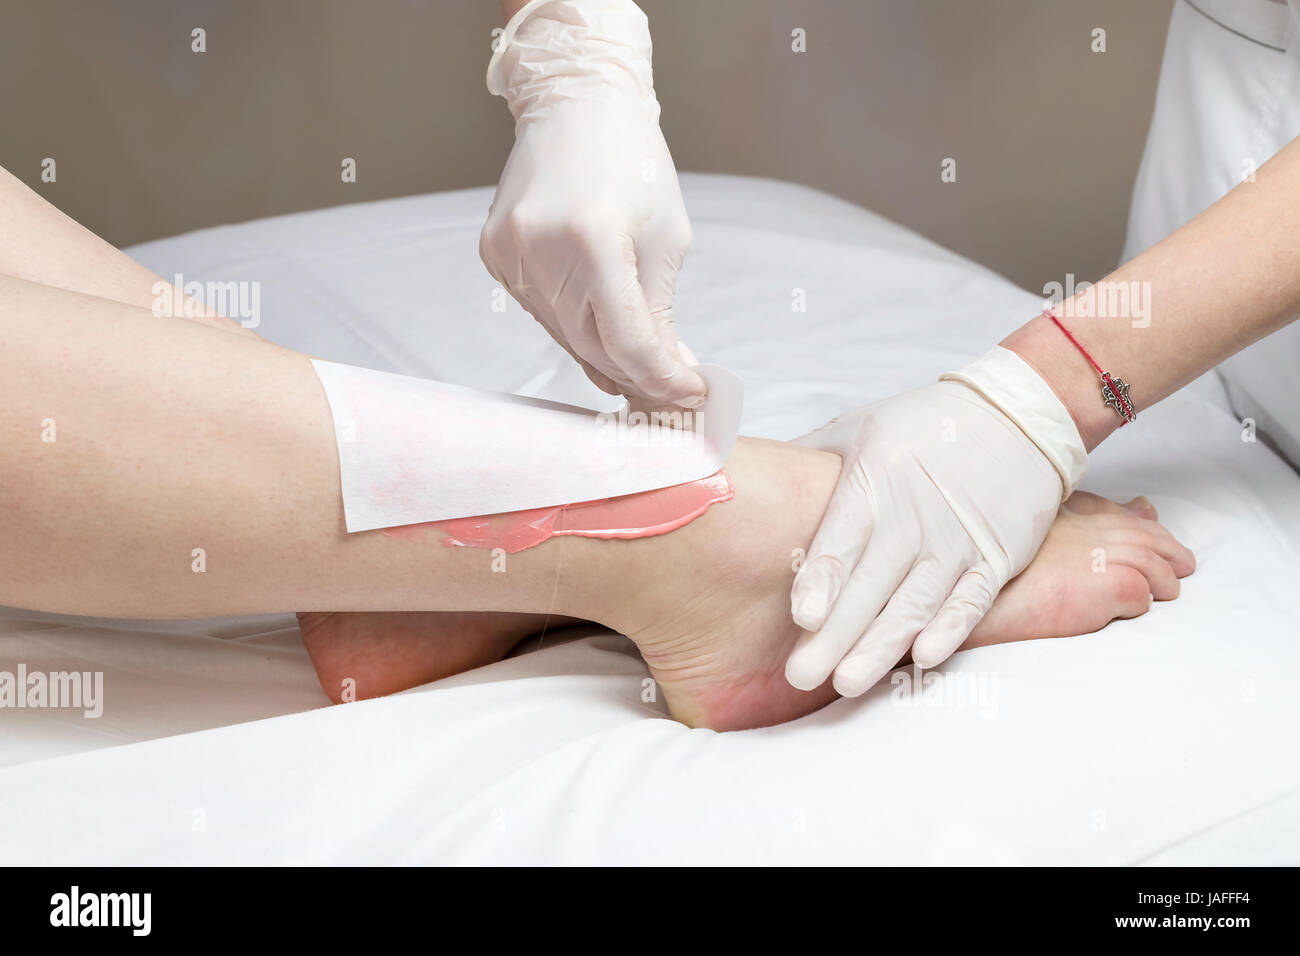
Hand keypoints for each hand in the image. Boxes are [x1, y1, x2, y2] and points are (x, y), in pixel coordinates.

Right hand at [481, 0, 705, 407]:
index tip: (691, 392)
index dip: (663, 378)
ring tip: (638, 356)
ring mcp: (510, 253)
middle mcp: (542, 249)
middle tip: (669, 388)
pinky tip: (594, 314)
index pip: (628, 342)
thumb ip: (662, 312)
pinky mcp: (495, 254)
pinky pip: (540, 312)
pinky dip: (572, 324)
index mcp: (593, 239)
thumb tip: (669, 373)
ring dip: (603, 353)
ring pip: (563, 337)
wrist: (576, 105)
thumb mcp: (668, 237)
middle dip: (636, 374)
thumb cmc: (632, 162)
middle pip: (592, 348)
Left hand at [785, 347, 1086, 696]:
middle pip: (871, 583)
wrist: (1017, 414)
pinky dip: (951, 629)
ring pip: (915, 602)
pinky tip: (925, 658)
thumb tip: (742, 480)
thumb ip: (807, 463)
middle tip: (801, 675)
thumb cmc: (922, 425)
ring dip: (882, 645)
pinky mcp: (995, 559)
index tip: (801, 616)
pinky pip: (971, 601)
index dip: (823, 578)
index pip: (843, 537)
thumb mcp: (858, 427)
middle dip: (836, 633)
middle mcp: (915, 514)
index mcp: (874, 479)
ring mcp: (957, 539)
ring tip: (847, 683)